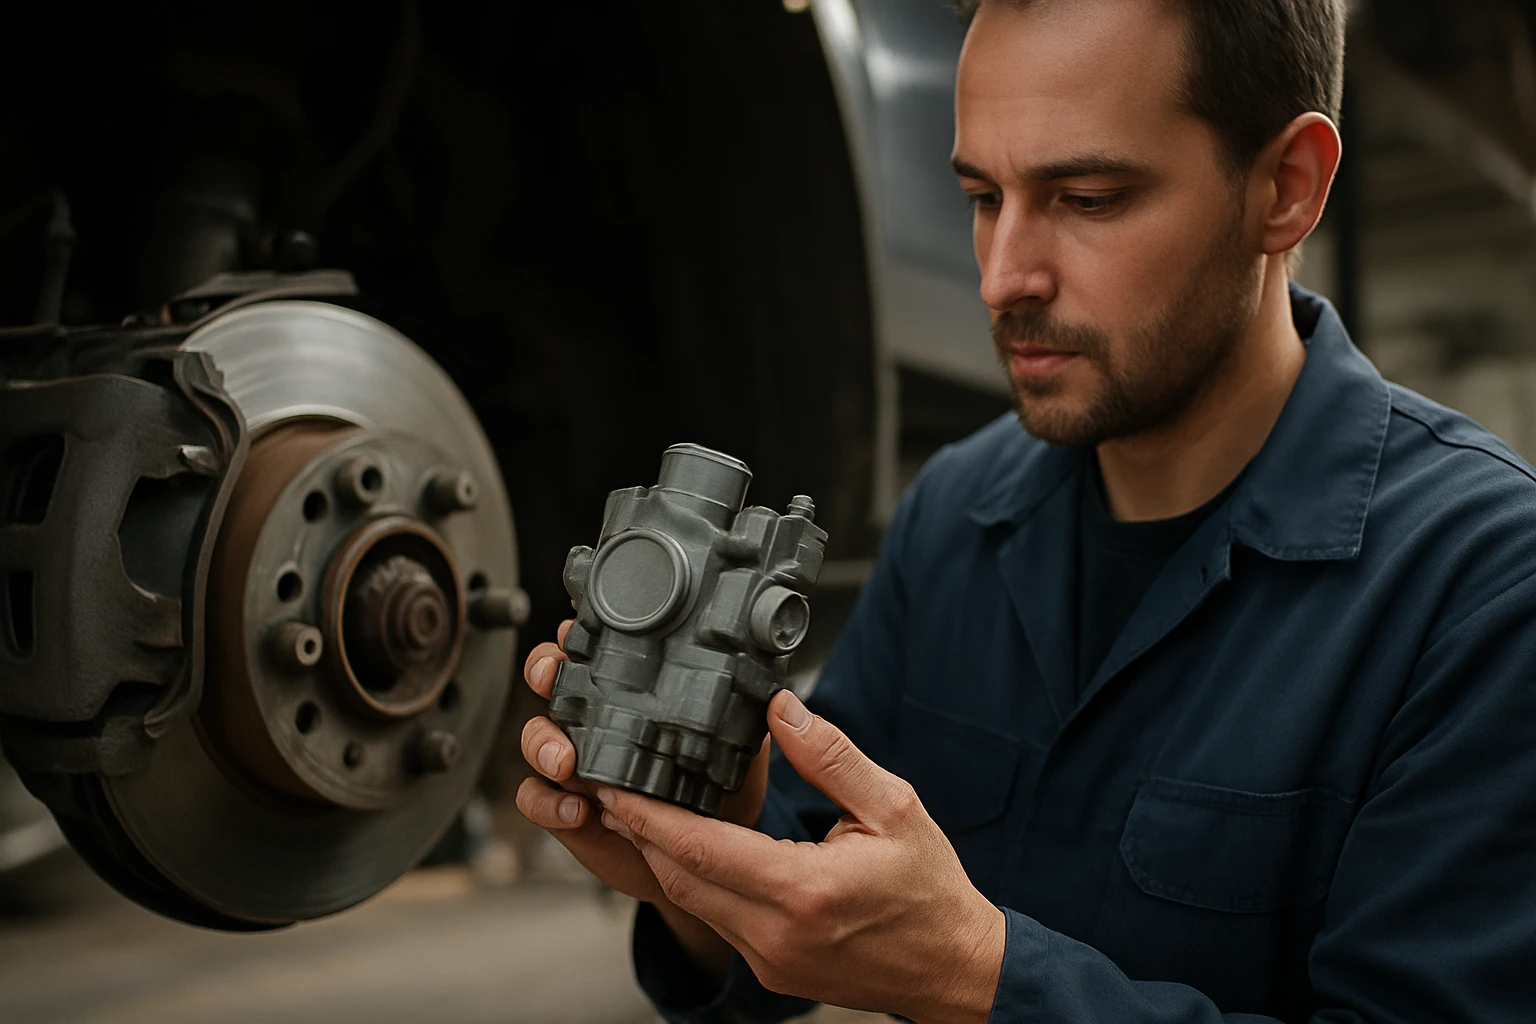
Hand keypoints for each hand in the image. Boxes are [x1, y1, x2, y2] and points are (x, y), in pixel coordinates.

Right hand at [514, 620, 769, 974]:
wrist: (713, 858)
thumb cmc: (725, 791)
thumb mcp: (744, 747)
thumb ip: (753, 719)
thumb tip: (779, 700)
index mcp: (637, 693)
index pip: (598, 648)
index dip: (580, 635)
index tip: (575, 632)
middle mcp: (600, 720)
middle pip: (552, 679)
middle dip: (546, 673)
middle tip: (556, 681)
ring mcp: (578, 764)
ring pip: (537, 737)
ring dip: (543, 742)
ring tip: (568, 760)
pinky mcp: (567, 809)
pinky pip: (536, 799)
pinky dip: (548, 803)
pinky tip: (576, 809)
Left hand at [595, 690, 1005, 1023]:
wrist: (954, 967)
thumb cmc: (929, 889)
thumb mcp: (891, 806)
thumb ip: (830, 756)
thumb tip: (780, 708)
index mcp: (803, 891)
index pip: (700, 850)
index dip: (647, 815)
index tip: (612, 784)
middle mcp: (776, 935)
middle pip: (679, 878)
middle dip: (638, 831)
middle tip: (607, 786)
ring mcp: (769, 961)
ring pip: (691, 902)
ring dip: (661, 856)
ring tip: (636, 809)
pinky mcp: (771, 970)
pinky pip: (716, 920)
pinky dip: (693, 881)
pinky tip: (687, 848)